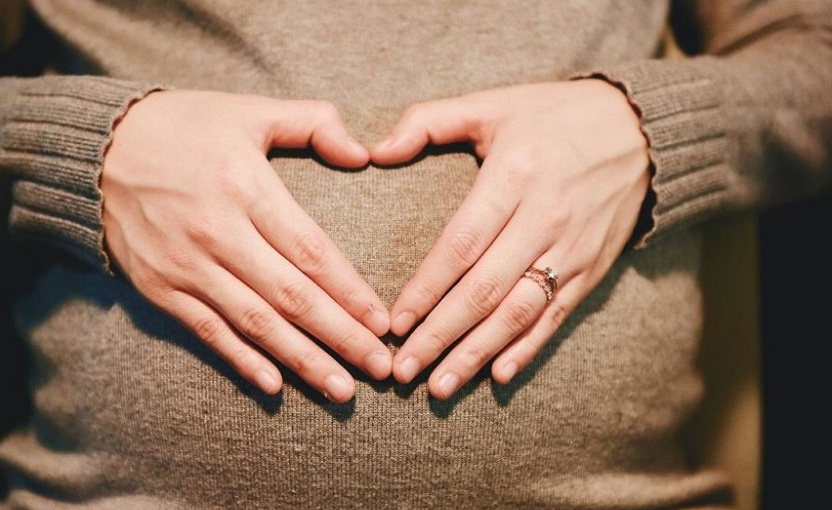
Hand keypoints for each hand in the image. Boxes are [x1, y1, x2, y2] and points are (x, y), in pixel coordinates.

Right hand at [101, 90, 391, 402]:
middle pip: (290, 297)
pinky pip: (207, 332)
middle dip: (340, 337)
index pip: (310, 251)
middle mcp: (216, 232)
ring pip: (254, 323)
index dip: (350, 292)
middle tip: (380, 369)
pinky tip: (274, 385)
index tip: (383, 323)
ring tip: (342, 389)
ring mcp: (185, 265)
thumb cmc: (184, 126)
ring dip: (302, 360)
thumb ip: (312, 123)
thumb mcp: (249, 110)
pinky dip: (241, 360)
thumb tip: (363, 153)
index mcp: (245, 186)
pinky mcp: (159, 288)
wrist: (97, 148)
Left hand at [370, 79, 650, 398]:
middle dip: (440, 335)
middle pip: (485, 290)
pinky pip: (557, 315)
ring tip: (440, 387)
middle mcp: (545, 218)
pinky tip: (498, 375)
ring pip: (519, 312)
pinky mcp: (593, 268)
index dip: (427, 288)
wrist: (642, 128)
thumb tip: (374, 151)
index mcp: (514, 176)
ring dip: (477, 354)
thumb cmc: (552, 116)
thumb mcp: (491, 104)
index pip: (462, 244)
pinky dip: (528, 349)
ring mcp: (573, 248)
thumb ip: (428, 122)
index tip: (395, 322)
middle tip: (403, 370)